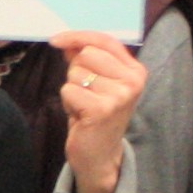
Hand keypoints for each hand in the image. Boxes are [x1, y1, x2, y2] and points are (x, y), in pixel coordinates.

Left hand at [52, 31, 144, 192]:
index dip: (77, 36)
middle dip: (76, 71)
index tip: (56, 40)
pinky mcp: (102, 109)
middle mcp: (133, 81)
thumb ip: (86, 59)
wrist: (100, 156)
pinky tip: (80, 116)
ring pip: (75, 72)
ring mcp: (120, 95)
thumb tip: (67, 41)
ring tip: (84, 106)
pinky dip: (68, 103)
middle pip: (86, 54)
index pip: (105, 40)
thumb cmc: (96, 115)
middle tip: (85, 93)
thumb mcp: (96, 83)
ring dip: (72, 89)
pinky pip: (68, 90)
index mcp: (136, 70)